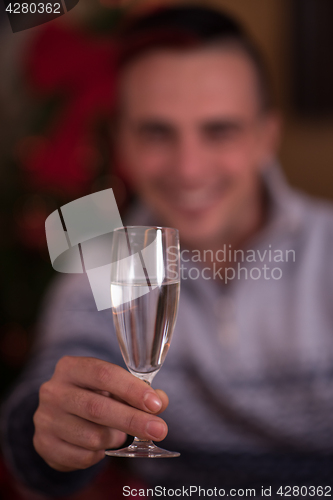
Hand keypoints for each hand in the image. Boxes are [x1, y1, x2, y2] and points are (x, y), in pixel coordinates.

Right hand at [33, 356, 168, 470]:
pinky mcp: (44, 444)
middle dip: (133, 420)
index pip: (103, 374)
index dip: (131, 389)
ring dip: (114, 438)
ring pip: (92, 436)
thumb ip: (139, 392)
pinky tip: (98, 444)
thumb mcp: (113, 386)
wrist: (58, 416)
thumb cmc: (93, 395)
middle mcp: (53, 390)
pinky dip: (99, 454)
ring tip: (117, 433)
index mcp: (71, 367)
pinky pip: (83, 456)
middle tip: (159, 429)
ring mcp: (45, 418)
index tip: (155, 404)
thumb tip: (160, 402)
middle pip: (97, 407)